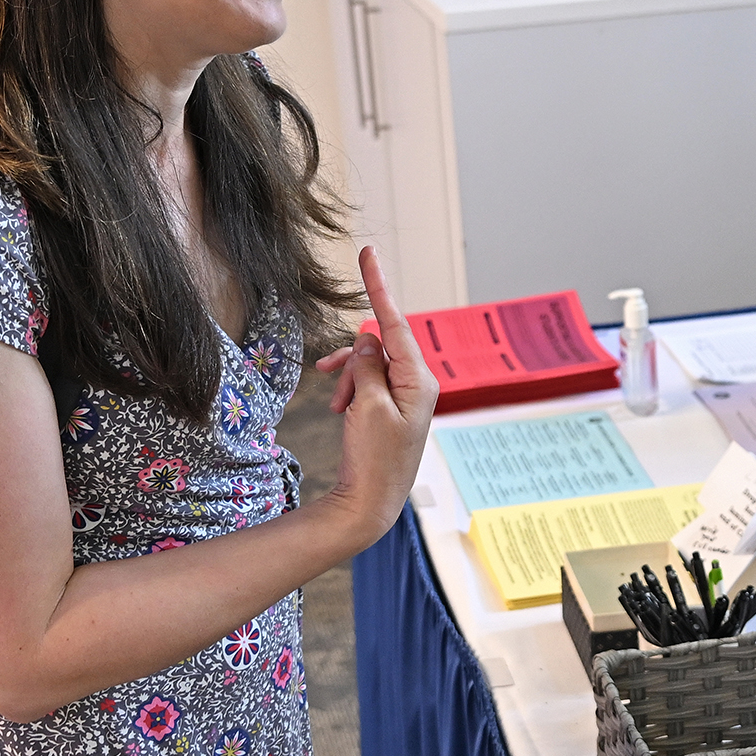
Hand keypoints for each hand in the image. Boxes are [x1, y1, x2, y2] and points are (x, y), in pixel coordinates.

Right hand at [312, 246, 435, 551]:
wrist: (371, 501)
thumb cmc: (374, 458)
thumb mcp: (367, 406)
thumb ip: (368, 365)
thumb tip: (369, 337)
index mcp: (419, 379)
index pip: (395, 323)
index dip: (378, 287)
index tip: (368, 253)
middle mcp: (418, 383)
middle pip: (377, 345)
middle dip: (351, 362)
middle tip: (335, 388)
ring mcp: (406, 395)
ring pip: (368, 364)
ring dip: (348, 378)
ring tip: (338, 407)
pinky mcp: (392, 406)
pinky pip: (368, 382)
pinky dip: (350, 389)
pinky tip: (340, 410)